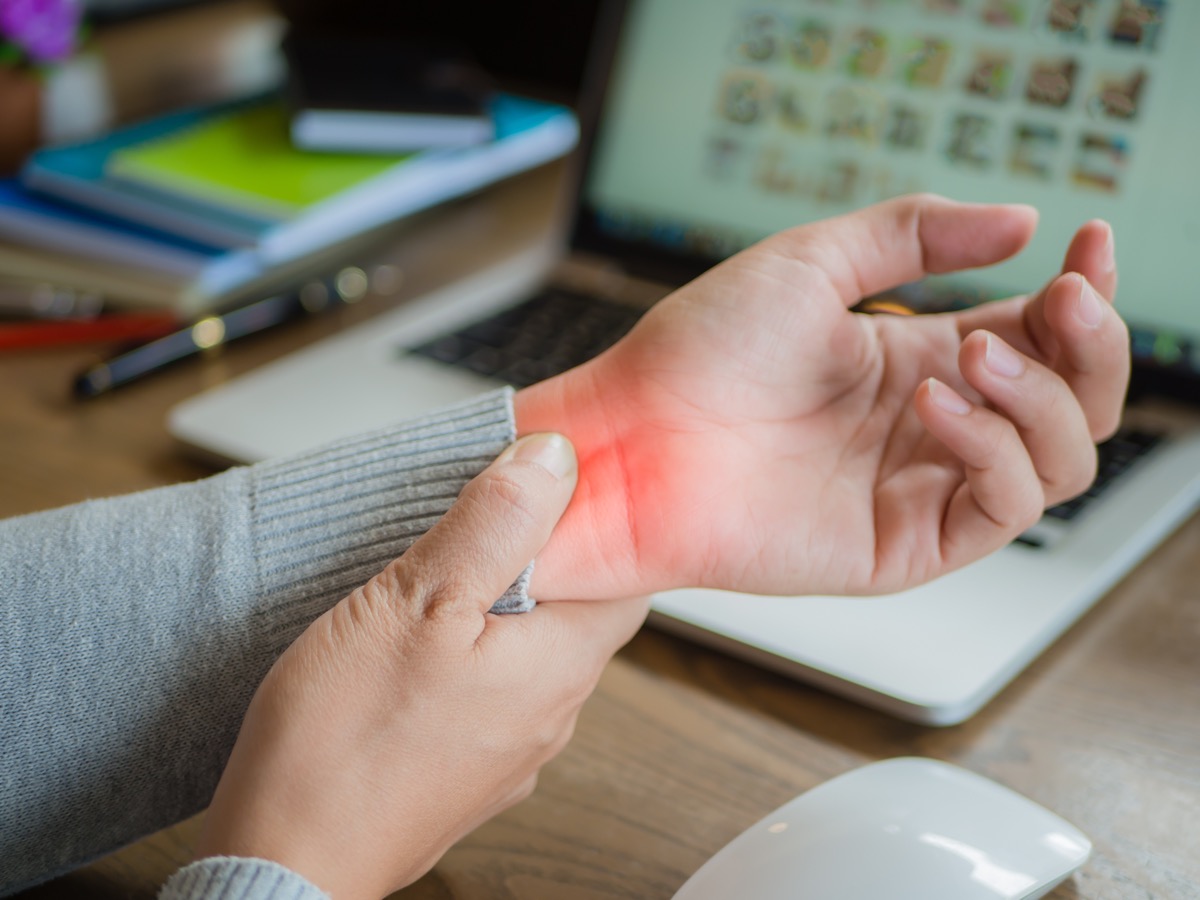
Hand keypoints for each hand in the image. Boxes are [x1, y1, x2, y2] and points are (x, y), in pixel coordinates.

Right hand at [195, 433, 648, 898]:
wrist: (283, 861)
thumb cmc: (342, 745)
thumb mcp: (418, 602)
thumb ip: (496, 526)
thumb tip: (555, 460)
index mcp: (561, 666)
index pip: (625, 578)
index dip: (594, 524)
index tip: (549, 489)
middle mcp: (551, 715)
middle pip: (572, 613)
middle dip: (536, 563)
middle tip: (477, 522)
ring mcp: (509, 752)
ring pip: (525, 653)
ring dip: (493, 611)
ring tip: (432, 581)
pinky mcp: (463, 773)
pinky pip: (485, 694)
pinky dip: (463, 658)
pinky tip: (410, 651)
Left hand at [516, 194, 1128, 599]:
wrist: (631, 436)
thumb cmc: (697, 352)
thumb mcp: (811, 264)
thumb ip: (915, 235)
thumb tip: (1022, 221)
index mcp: (914, 360)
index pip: (1039, 336)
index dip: (1080, 296)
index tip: (1089, 244)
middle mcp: (928, 427)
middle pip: (1072, 403)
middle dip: (1091, 348)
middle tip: (1066, 301)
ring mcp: (918, 489)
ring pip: (1057, 461)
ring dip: (1042, 397)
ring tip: (972, 353)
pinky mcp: (900, 545)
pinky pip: (1000, 509)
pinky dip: (993, 450)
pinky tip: (933, 403)